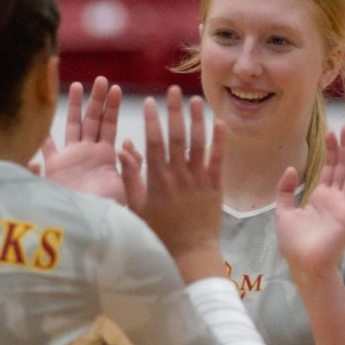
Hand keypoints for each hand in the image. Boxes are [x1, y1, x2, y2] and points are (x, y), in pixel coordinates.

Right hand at [41, 78, 126, 202]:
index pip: (109, 126)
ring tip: (78, 84)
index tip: (116, 89)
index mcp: (106, 158)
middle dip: (97, 100)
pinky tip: (42, 114)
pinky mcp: (53, 168)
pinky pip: (47, 146)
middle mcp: (88, 154)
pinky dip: (43, 132)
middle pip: (92, 121)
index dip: (111, 108)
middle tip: (101, 79)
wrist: (84, 229)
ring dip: (76, 107)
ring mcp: (70, 159)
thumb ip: (128, 167)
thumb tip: (127, 145)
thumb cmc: (106, 212)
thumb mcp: (124, 189)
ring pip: (73, 126)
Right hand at [133, 86, 225, 281]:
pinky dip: (220, 141)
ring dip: (197, 120)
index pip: (153, 143)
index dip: (151, 120)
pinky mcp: (215, 187)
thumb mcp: (137, 206)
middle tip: (173, 90)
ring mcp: (199, 181)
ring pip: (199, 144)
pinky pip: (218, 160)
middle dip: (175, 112)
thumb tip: (123, 148)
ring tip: (195, 99)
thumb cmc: (160, 232)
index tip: (149, 102)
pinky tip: (220, 123)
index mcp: (158, 180)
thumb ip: (130, 177)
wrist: (190, 253)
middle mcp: (179, 177)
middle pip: (177, 137)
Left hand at [275, 125, 344, 283]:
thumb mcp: (283, 211)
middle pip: (343, 167)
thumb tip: (291, 168)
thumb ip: (285, 190)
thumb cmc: (294, 243)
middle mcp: (335, 199)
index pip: (329, 168)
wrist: (303, 264)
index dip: (331, 150)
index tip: (330, 132)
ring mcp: (344, 206)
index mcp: (320, 197)